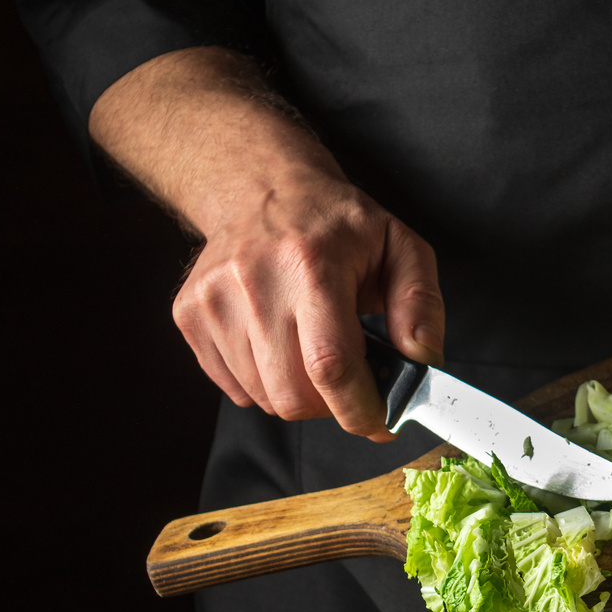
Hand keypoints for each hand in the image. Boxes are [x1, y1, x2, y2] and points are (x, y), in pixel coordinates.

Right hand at [88, 47, 443, 440]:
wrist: (260, 187)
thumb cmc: (336, 223)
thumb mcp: (400, 246)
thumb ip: (421, 303)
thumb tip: (422, 357)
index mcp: (312, 264)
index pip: (331, 364)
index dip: (359, 409)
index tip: (381, 424)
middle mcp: (254, 282)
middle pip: (293, 395)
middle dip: (332, 406)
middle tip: (350, 381)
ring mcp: (213, 300)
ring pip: (264, 398)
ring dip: (299, 393)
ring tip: (313, 350)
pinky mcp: (189, 315)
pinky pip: (235, 388)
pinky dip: (266, 383)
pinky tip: (281, 345)